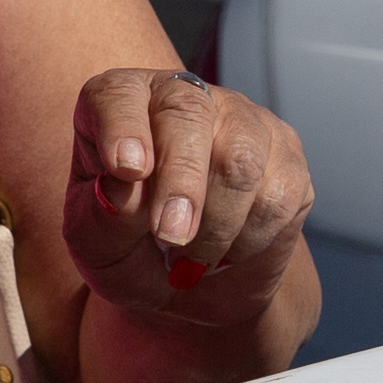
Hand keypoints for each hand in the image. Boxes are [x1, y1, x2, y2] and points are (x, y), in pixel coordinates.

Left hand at [59, 67, 310, 332]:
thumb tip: (121, 186)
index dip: (122, 126)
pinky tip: (226, 252)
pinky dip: (247, 241)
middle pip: (189, 115)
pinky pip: (277, 196)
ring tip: (189, 257)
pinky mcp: (287, 159)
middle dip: (180, 183)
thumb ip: (102, 213)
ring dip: (214, 225)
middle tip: (170, 236)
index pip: (119, 93)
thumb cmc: (128, 250)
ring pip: (240, 159)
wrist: (187, 288)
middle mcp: (187, 99)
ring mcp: (244, 122)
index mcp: (124, 106)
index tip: (126, 169)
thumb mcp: (96, 242)